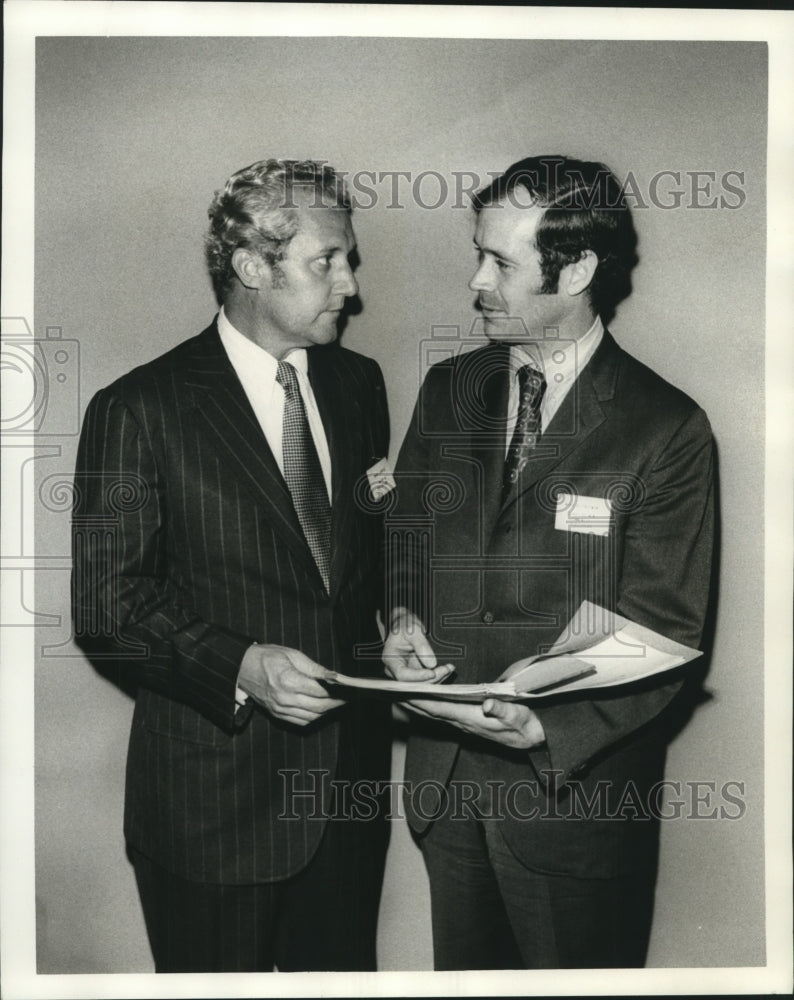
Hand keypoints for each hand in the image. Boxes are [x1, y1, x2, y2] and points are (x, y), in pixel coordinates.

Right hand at [237, 644, 343, 725]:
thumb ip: (314, 668)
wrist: (240, 667)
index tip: (349, 689)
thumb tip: (334, 676)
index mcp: (288, 680)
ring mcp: (279, 709)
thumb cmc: (267, 657)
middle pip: (319, 707)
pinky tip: (320, 709)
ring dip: (326, 712)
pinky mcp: (276, 714)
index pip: (320, 691)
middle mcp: (284, 698)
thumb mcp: (292, 654)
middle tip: (347, 698)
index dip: (338, 692)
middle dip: (336, 703)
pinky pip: (300, 722)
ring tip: (337, 702)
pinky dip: (314, 717)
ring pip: (311, 717)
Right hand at [382, 607, 453, 683]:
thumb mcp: (413, 629)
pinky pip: (427, 678)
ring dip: (437, 678)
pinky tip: (447, 669)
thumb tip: (431, 664)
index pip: (402, 675)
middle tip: (447, 669)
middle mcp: (397, 669)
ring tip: (449, 668)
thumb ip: (421, 645)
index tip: (432, 673)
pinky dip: (438, 675)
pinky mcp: (416, 672)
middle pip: (413, 682)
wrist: (407, 624)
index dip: (418, 677)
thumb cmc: (406, 624)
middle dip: (431, 678)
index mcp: (391, 659)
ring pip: (422, 683)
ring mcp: (407, 672)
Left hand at [404, 696, 545, 750]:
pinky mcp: (467, 722)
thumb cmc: (525, 725)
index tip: (405, 694)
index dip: (421, 701)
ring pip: (435, 713)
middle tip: (392, 690)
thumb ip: (502, 710)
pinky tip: (422, 699)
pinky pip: (443, 713)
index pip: (440, 709)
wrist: (532, 740)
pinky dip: (429, 705)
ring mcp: (464, 724)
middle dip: (412, 702)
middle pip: (431, 712)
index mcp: (471, 719)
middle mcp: (463, 723)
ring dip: (417, 704)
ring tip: (400, 692)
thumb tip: (487, 704)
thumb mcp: (518, 715)